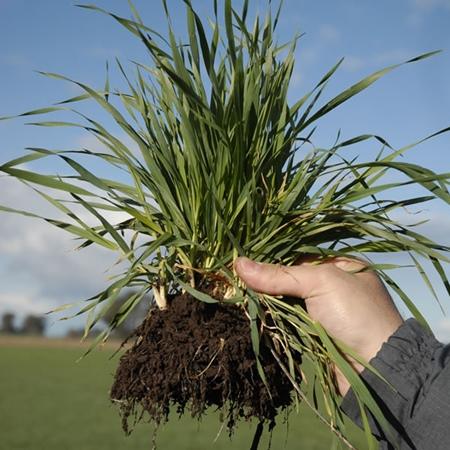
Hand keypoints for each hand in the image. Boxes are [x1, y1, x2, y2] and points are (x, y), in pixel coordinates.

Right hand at [234, 256, 403, 394]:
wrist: (377, 368)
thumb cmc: (356, 314)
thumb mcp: (321, 282)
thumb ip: (279, 275)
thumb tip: (239, 263)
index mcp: (341, 266)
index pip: (298, 256)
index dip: (272, 258)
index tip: (244, 259)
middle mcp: (332, 286)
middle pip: (289, 279)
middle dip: (266, 281)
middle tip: (237, 278)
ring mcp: (324, 311)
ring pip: (285, 301)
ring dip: (266, 301)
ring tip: (239, 294)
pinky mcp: (315, 334)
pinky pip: (287, 321)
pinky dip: (272, 319)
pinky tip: (253, 313)